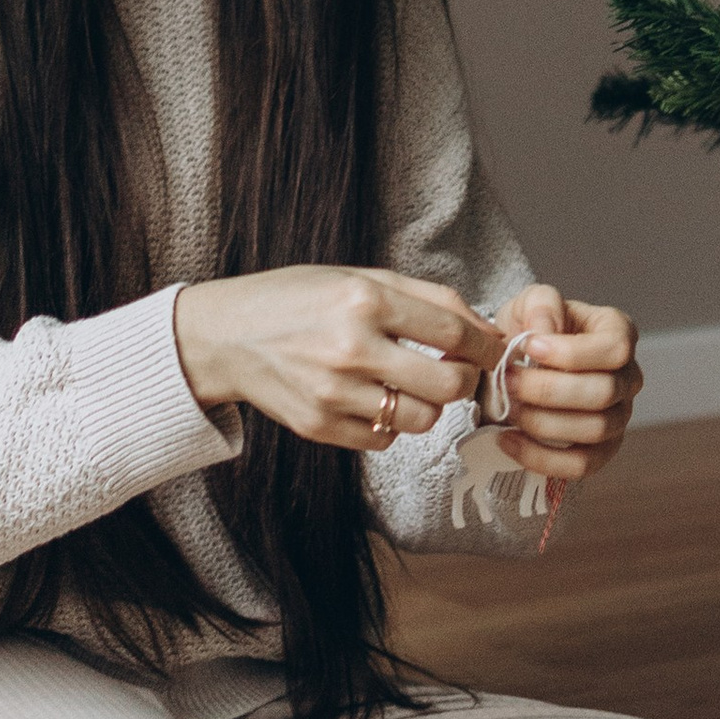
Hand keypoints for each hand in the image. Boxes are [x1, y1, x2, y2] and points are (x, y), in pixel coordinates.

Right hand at [173, 268, 504, 450]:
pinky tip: (373, 399)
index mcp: (364, 300)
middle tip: (458, 373)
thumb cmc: (297, 299)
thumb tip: (485, 328)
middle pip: (447, 385)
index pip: (453, 332)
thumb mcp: (359, 278)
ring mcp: (333, 393)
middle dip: (465, 382)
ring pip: (420, 420)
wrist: (225, 336)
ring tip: (409, 386)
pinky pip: (383, 441)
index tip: (494, 351)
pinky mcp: (319, 427)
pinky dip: (390, 425)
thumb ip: (425, 299)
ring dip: (427, 406)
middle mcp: (351, 348)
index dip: (485, 347)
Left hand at [489, 286, 640, 486]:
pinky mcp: (601, 451)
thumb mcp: (529, 302)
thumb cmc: (530, 330)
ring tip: (506, 407)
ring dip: (542, 421)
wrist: (517, 365)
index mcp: (618, 333)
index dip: (572, 353)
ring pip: (594, 430)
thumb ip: (540, 304)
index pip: (615, 349)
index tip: (528, 347)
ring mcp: (619, 418)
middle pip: (603, 393)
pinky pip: (581, 465)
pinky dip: (541, 458)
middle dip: (548, 390)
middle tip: (508, 381)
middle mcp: (627, 377)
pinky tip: (507, 440)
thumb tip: (546, 330)